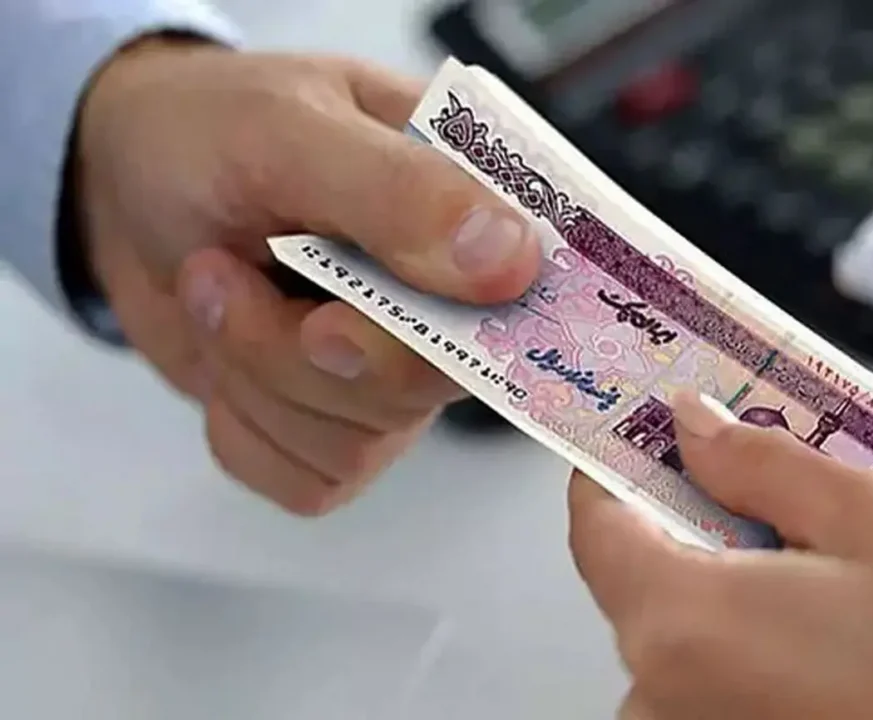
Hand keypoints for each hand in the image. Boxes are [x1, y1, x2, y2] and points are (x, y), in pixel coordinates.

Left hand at [73, 38, 539, 513]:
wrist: (124, 185)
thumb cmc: (210, 132)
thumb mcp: (289, 130)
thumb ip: (399, 191)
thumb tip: (510, 262)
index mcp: (473, 210)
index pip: (539, 296)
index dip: (482, 327)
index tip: (360, 309)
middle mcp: (452, 305)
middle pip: (434, 385)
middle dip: (310, 348)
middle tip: (237, 274)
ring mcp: (396, 374)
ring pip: (362, 443)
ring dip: (257, 373)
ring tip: (214, 282)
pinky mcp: (338, 430)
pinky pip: (312, 480)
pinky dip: (245, 426)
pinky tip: (224, 349)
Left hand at [569, 392, 872, 719]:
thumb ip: (764, 463)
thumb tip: (696, 426)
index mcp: (676, 622)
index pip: (595, 523)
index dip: (618, 467)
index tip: (650, 434)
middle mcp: (660, 689)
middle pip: (652, 568)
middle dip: (712, 520)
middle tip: (775, 490)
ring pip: (699, 618)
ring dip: (758, 579)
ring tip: (842, 564)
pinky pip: (724, 667)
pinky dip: (771, 632)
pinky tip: (842, 618)